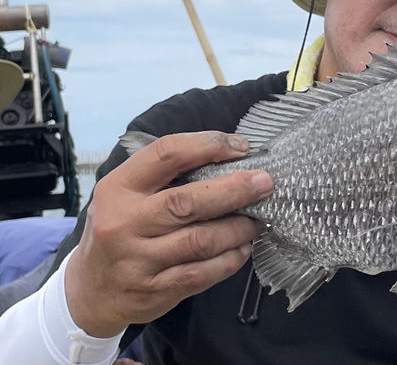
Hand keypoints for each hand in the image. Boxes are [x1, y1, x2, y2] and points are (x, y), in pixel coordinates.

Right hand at [65, 131, 272, 337]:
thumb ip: (166, 175)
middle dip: (234, 190)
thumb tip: (231, 156)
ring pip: (201, 241)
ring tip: (259, 219)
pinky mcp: (154, 291)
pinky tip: (243, 248)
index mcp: (118, 188)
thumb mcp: (126, 194)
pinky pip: (202, 273)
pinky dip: (230, 260)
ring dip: (239, 228)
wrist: (89, 291)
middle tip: (265, 183)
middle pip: (188, 202)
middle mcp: (125, 223)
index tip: (241, 147)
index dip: (209, 145)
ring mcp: (138, 261)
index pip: (167, 154)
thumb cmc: (120, 229)